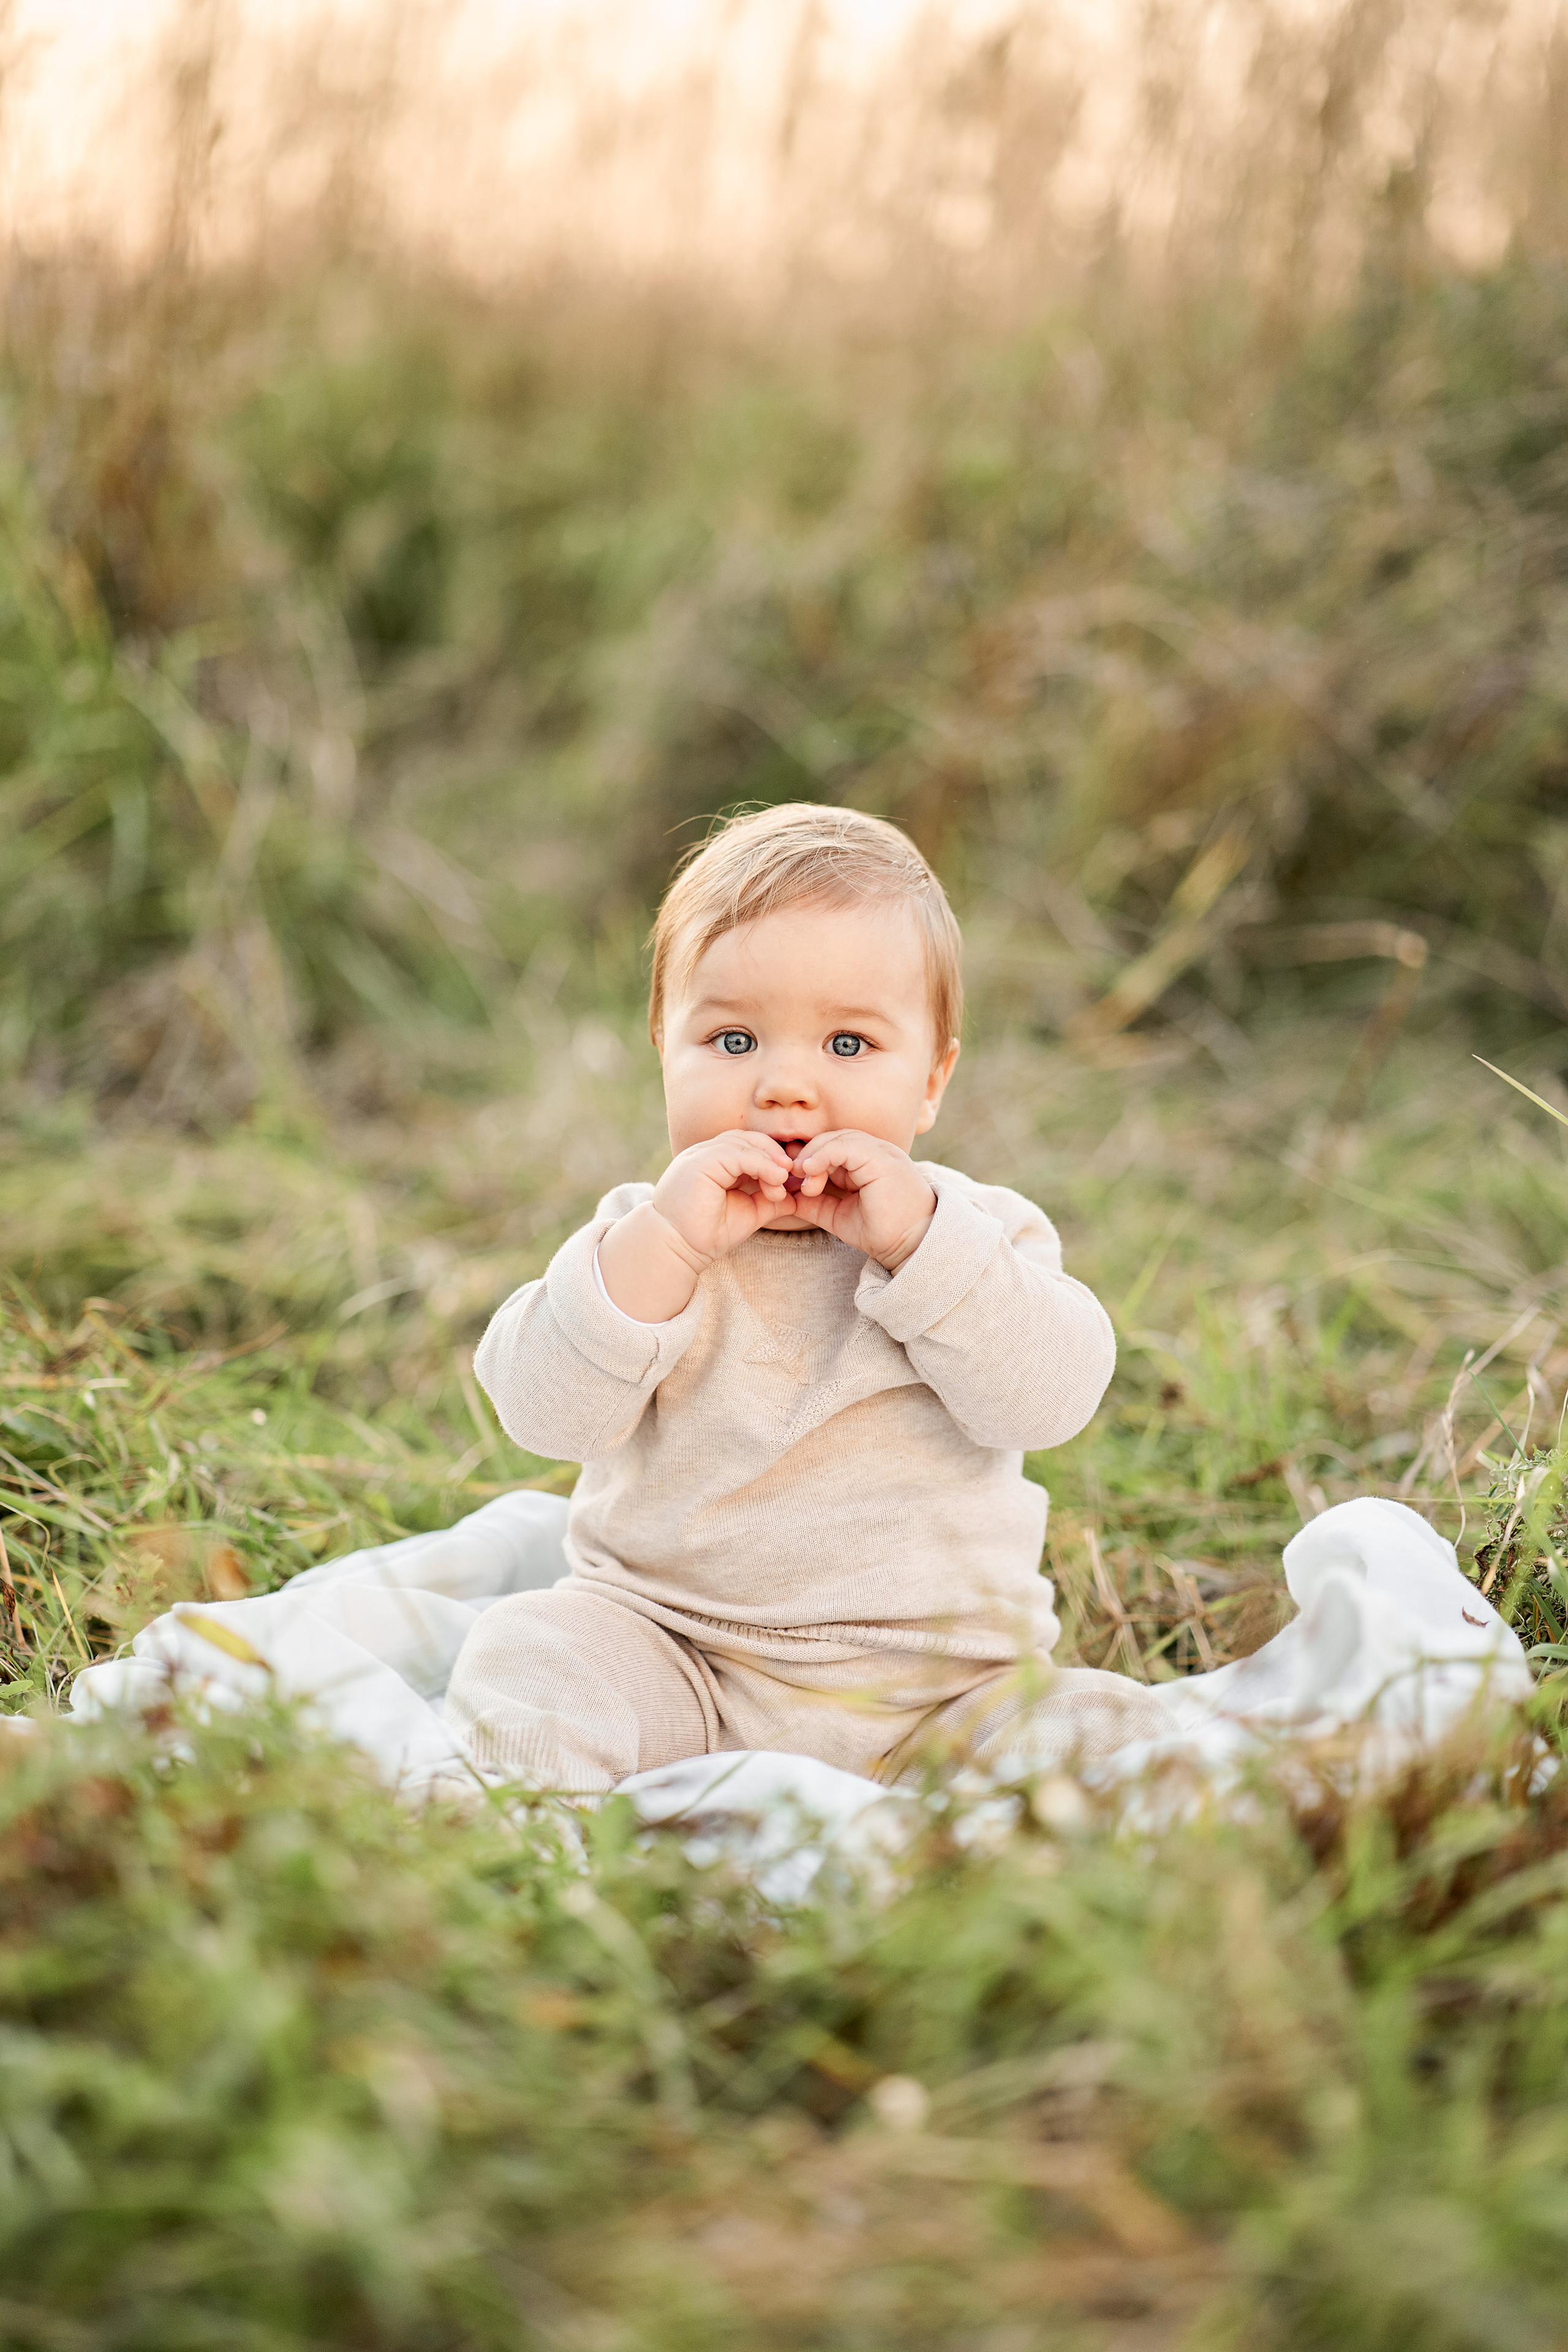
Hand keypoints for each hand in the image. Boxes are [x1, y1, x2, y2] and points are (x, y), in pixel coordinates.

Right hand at [598, 1132, 792, 1319]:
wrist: (678, 1249)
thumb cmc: (707, 1234)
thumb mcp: (748, 1212)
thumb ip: (769, 1200)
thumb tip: (796, 1196)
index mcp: (715, 1162)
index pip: (748, 1146)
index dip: (773, 1156)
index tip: (792, 1176)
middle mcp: (705, 1153)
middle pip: (747, 1138)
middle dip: (774, 1152)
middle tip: (794, 1171)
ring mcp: (700, 1155)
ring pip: (742, 1142)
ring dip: (769, 1159)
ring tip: (785, 1177)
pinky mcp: (699, 1162)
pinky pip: (736, 1153)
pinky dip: (760, 1163)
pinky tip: (776, 1178)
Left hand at [789, 1131, 935, 1269]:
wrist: (910, 1245)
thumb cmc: (879, 1231)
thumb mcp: (837, 1214)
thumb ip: (814, 1203)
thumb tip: (787, 1197)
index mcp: (867, 1161)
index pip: (832, 1145)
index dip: (808, 1157)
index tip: (790, 1177)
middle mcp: (876, 1152)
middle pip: (833, 1137)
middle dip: (807, 1154)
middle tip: (792, 1176)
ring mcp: (882, 1152)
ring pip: (839, 1138)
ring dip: (814, 1156)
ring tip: (803, 1179)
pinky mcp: (883, 1159)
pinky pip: (847, 1146)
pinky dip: (824, 1155)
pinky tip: (811, 1171)